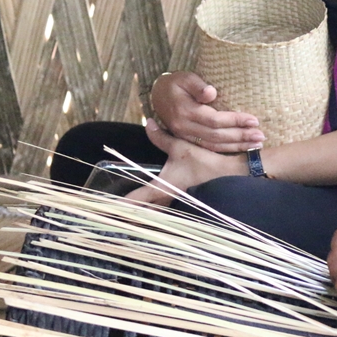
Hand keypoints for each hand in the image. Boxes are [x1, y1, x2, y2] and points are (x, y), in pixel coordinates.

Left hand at [126, 121, 246, 205]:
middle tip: (116, 211)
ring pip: (155, 213)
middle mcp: (166, 199)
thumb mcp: (181, 146)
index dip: (118, 205)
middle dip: (129, 212)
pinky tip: (158, 206)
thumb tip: (149, 123)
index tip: (105, 208)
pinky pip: (166, 210)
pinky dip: (158, 210)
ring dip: (145, 212)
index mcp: (161, 187)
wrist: (230, 174)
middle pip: (142, 213)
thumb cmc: (203, 162)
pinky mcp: (186, 204)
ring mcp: (177, 205)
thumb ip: (161, 137)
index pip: (134, 200)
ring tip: (134, 211)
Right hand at [149, 71, 263, 153]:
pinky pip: (209, 148)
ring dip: (237, 146)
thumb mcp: (185, 78)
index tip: (254, 120)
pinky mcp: (188, 140)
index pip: (214, 120)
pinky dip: (227, 150)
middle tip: (261, 136)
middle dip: (240, 136)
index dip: (235, 121)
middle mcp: (184, 127)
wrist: (158, 95)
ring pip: (214, 146)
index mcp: (185, 111)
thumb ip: (198, 85)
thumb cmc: (176, 83)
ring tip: (257, 145)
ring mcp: (185, 136)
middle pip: (217, 136)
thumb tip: (211, 93)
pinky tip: (242, 149)